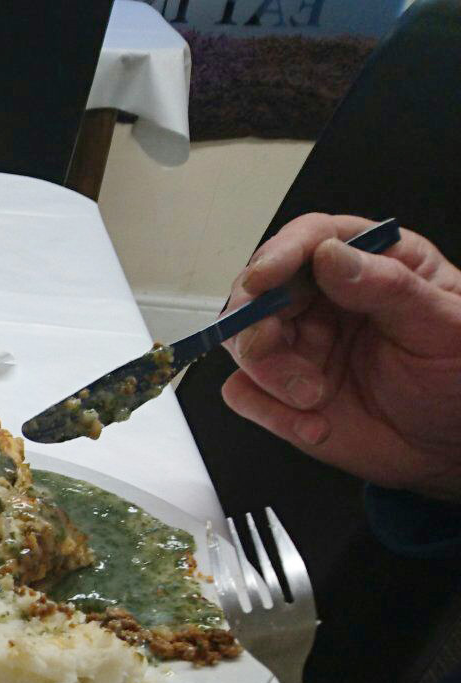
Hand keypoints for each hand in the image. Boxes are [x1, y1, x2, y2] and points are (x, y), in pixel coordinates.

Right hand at [222, 214, 460, 499]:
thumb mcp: (445, 325)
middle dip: (257, 322)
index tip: (265, 279)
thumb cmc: (460, 375)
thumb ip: (391, 287)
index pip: (312, 239)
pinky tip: (313, 426)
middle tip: (270, 348)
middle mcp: (324, 299)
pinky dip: (268, 413)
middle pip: (260, 291)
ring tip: (311, 397)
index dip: (280, 253)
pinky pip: (244, 393)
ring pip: (243, 341)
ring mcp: (298, 345)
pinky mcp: (280, 392)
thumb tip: (331, 255)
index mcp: (369, 264)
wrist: (450, 443)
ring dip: (266, 372)